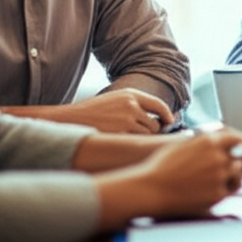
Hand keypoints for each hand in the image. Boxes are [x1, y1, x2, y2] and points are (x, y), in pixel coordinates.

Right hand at [57, 88, 173, 133]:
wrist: (72, 119)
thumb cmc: (94, 112)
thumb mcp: (116, 100)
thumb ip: (136, 106)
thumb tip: (161, 120)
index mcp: (131, 94)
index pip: (159, 105)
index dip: (167, 115)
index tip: (170, 122)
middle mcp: (132, 105)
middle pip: (155, 124)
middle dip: (152, 132)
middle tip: (142, 137)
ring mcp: (127, 119)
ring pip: (147, 136)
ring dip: (142, 140)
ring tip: (127, 139)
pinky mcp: (120, 133)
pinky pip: (137, 143)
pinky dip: (133, 146)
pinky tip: (122, 144)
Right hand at [96, 129, 241, 228]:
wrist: (151, 188)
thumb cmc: (164, 164)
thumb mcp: (186, 143)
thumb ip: (207, 140)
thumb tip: (225, 137)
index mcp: (210, 141)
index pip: (239, 138)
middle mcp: (218, 157)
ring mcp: (219, 176)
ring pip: (239, 173)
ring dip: (237, 174)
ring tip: (230, 175)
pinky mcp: (217, 194)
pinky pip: (230, 189)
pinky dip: (228, 187)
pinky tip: (220, 187)